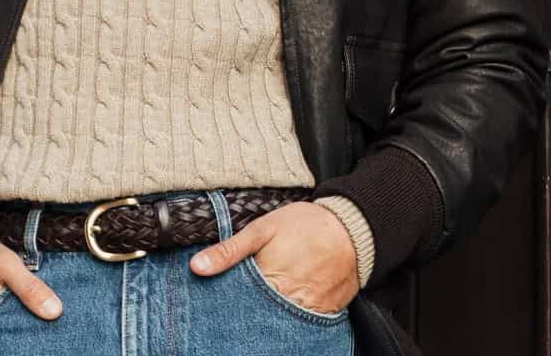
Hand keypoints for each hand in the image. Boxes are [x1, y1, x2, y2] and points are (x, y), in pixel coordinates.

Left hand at [187, 201, 358, 314]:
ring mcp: (309, 310)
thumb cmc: (307, 225)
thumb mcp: (262, 229)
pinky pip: (305, 325)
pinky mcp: (325, 313)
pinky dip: (293, 318)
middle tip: (250, 299)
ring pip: (280, 324)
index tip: (222, 300)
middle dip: (248, 313)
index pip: (237, 304)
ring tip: (268, 302)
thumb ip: (229, 250)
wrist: (353, 227)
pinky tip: (287, 305)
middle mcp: (288, 301)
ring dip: (270, 317)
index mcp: (268, 281)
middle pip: (258, 317)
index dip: (228, 302)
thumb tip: (197, 267)